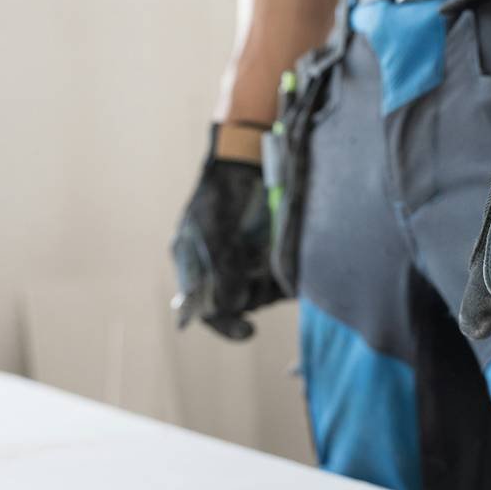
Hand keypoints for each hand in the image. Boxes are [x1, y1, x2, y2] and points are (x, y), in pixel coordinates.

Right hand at [171, 126, 282, 339]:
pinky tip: (295, 269)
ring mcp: (245, 261)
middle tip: (267, 286)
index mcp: (195, 267)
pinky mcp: (268, 252)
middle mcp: (221, 268)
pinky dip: (287, 277)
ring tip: (280, 272)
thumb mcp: (213, 231)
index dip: (225, 324)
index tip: (248, 331)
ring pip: (261, 292)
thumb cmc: (219, 193)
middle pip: (238, 303)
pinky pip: (279, 276)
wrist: (244, 158)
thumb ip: (220, 268)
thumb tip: (230, 305)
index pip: (206, 308)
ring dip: (272, 288)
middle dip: (254, 300)